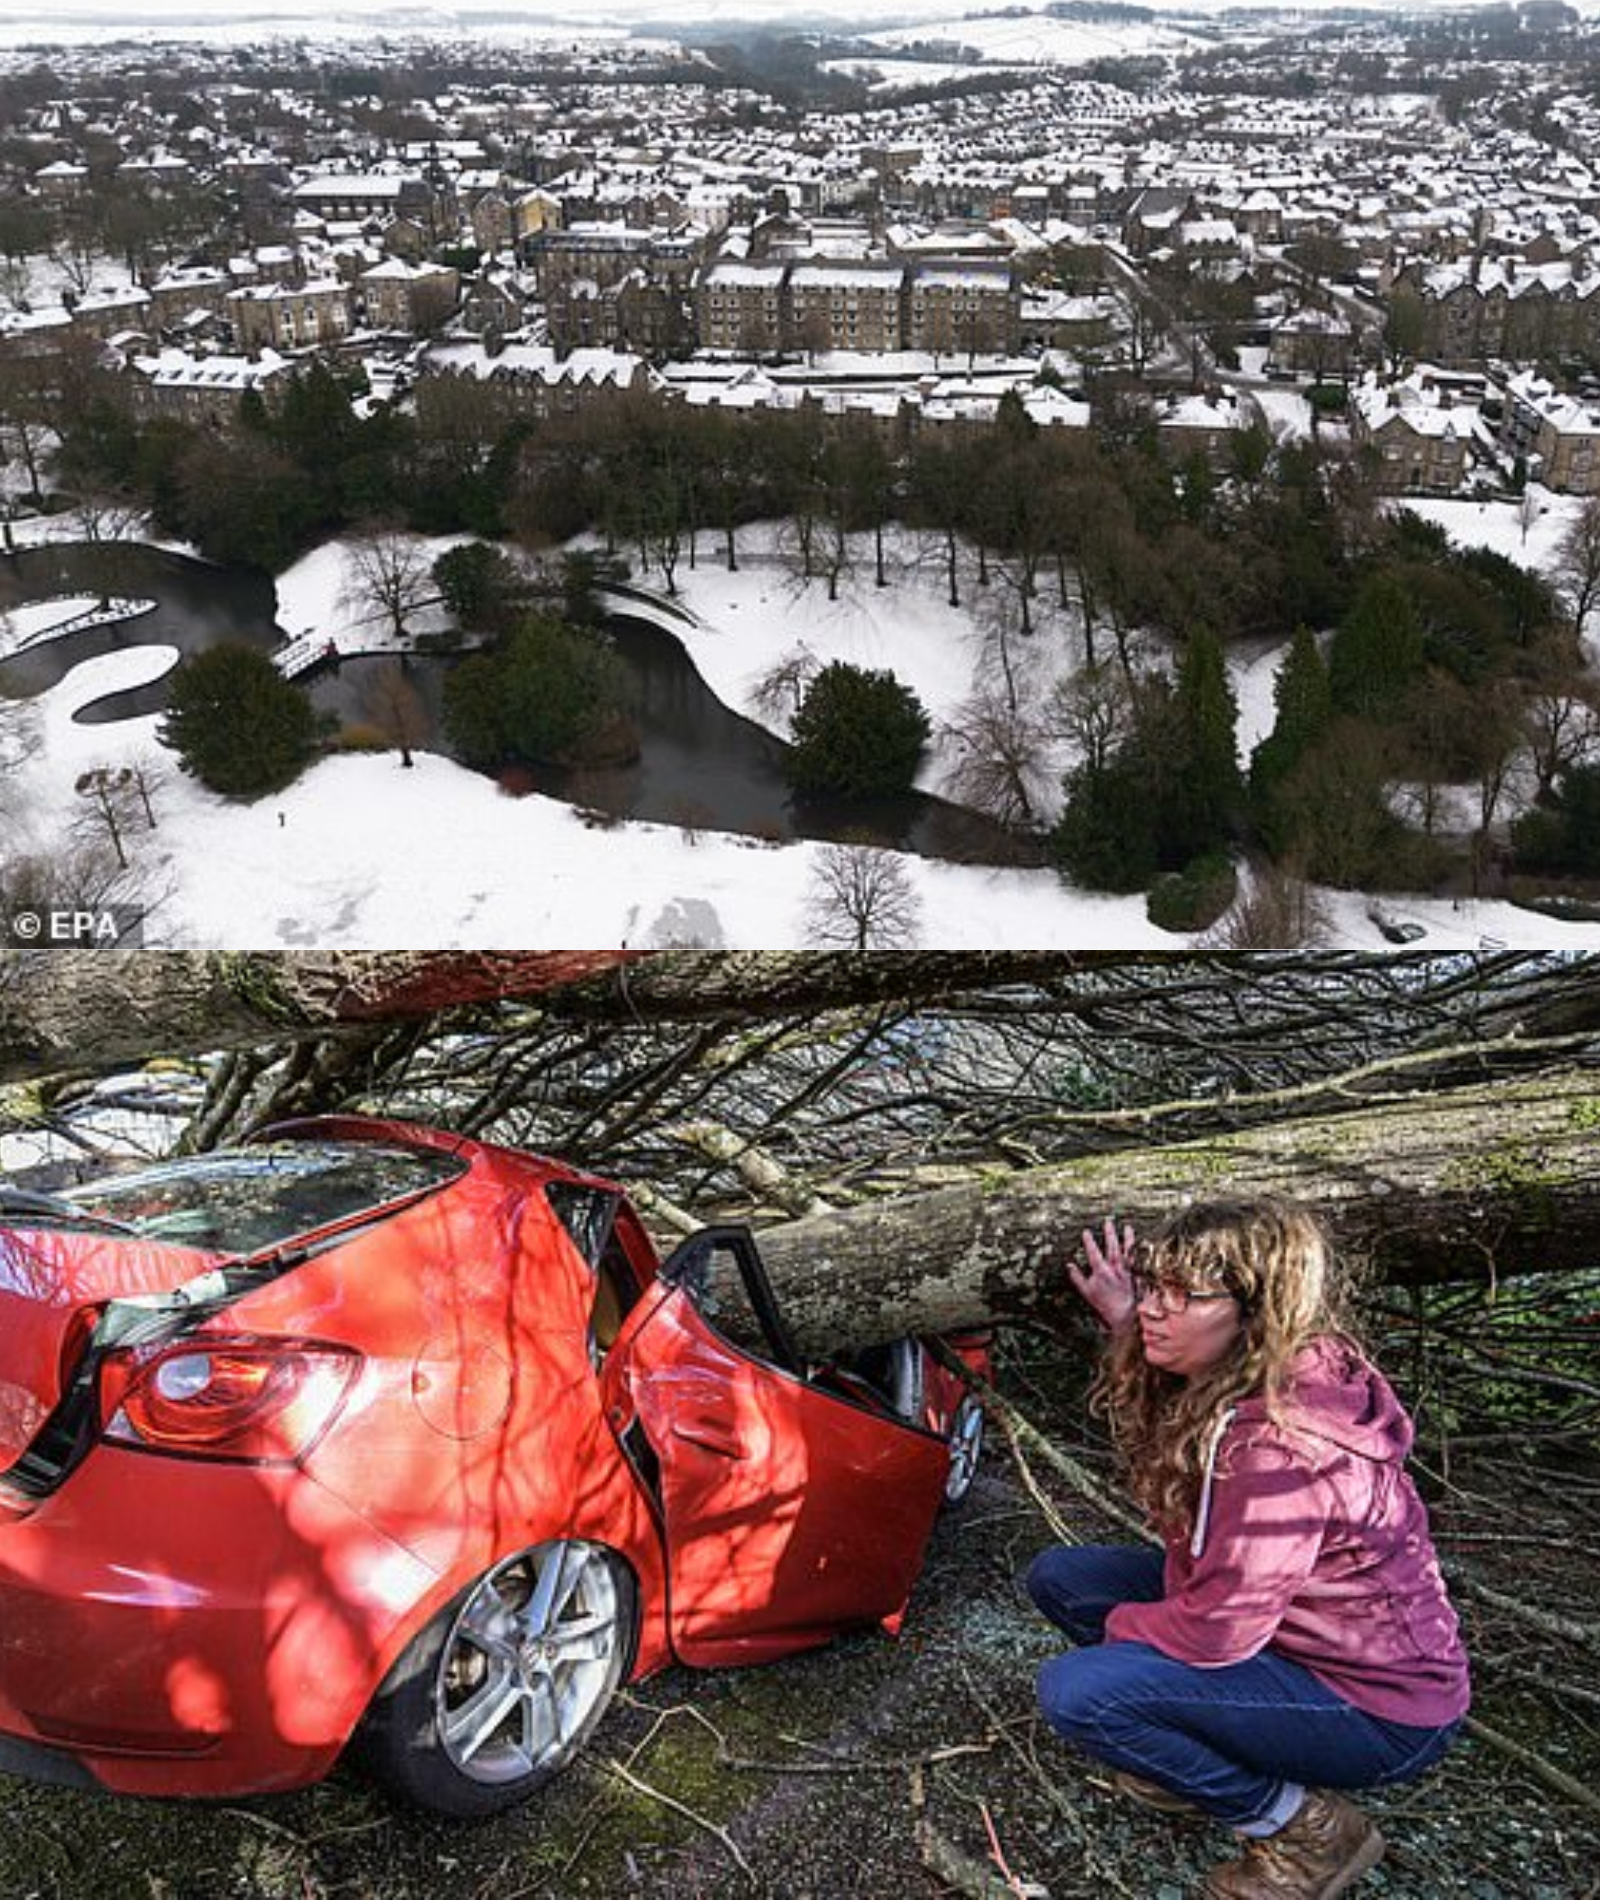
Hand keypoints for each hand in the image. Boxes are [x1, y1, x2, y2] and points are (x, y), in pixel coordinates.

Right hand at [1068, 1217, 1137, 1331]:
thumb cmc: (1104, 1305)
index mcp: (1101, 1272)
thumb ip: (1077, 1277)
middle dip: (1109, 1234)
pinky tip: (1140, 1244)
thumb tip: (1069, 1265)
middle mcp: (1115, 1269)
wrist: (1123, 1315)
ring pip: (1127, 1252)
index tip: (1086, 1231)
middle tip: (1108, 1221)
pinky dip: (1139, 1252)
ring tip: (1128, 1227)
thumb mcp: (1086, 1292)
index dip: (1089, 1242)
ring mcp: (1127, 1271)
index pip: (1094, 1253)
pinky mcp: (1136, 1275)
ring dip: (1127, 1239)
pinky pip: (1137, 1261)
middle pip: (1112, 1248)